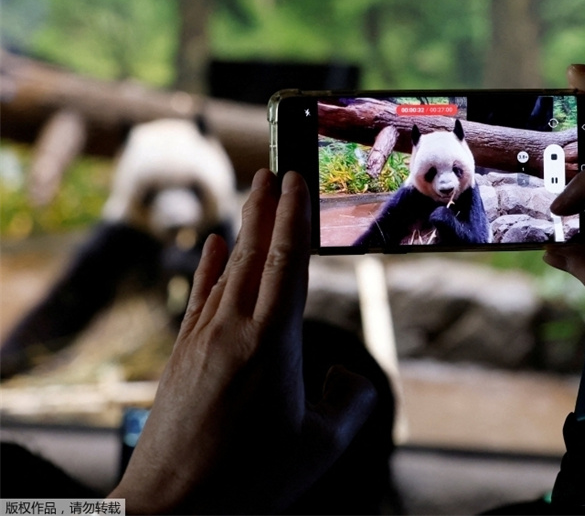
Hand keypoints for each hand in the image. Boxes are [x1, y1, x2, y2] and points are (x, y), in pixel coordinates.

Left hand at [109, 170, 375, 513]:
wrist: (170, 503)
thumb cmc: (250, 479)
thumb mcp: (320, 448)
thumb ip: (350, 404)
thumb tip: (348, 374)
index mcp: (274, 344)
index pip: (288, 263)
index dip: (294, 218)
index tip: (297, 179)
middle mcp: (235, 328)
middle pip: (254, 252)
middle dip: (265, 207)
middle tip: (272, 167)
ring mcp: (203, 337)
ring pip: (227, 268)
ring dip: (241, 226)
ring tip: (251, 192)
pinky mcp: (183, 352)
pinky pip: (199, 294)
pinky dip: (207, 264)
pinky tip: (210, 243)